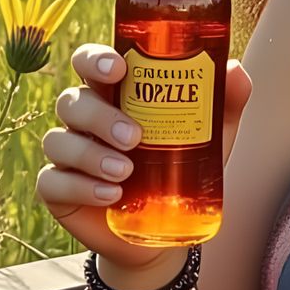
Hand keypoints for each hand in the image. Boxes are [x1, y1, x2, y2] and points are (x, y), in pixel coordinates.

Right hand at [36, 41, 252, 274]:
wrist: (165, 230)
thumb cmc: (184, 168)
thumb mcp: (212, 135)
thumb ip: (226, 101)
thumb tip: (235, 68)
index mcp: (116, 95)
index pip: (91, 63)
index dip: (96, 59)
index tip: (118, 69)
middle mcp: (85, 119)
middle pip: (73, 100)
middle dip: (100, 116)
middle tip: (134, 136)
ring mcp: (68, 154)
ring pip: (60, 140)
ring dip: (92, 154)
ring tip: (126, 172)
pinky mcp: (58, 190)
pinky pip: (54, 181)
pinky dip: (81, 187)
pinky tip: (111, 195)